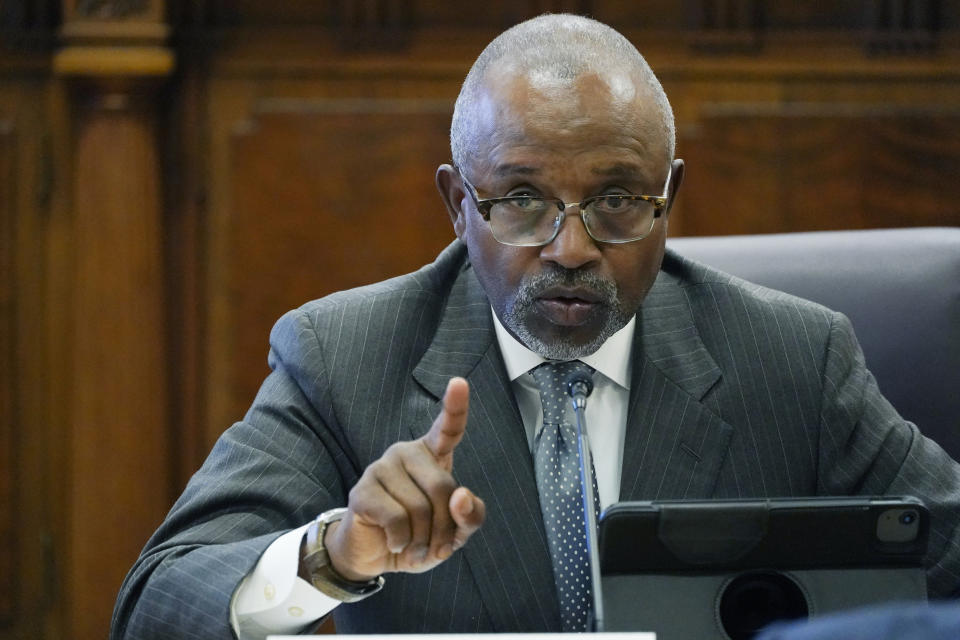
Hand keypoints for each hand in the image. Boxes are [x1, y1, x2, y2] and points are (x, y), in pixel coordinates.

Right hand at [322, 377, 485, 580]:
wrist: (375, 557)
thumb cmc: (419, 535)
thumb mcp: (454, 533)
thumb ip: (470, 516)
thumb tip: (462, 498)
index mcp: (432, 455)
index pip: (448, 428)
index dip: (455, 406)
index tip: (459, 382)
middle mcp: (406, 453)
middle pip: (442, 487)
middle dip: (445, 527)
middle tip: (438, 547)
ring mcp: (382, 468)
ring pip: (419, 508)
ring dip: (424, 541)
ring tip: (415, 548)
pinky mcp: (363, 490)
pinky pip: (396, 519)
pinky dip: (402, 541)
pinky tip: (395, 543)